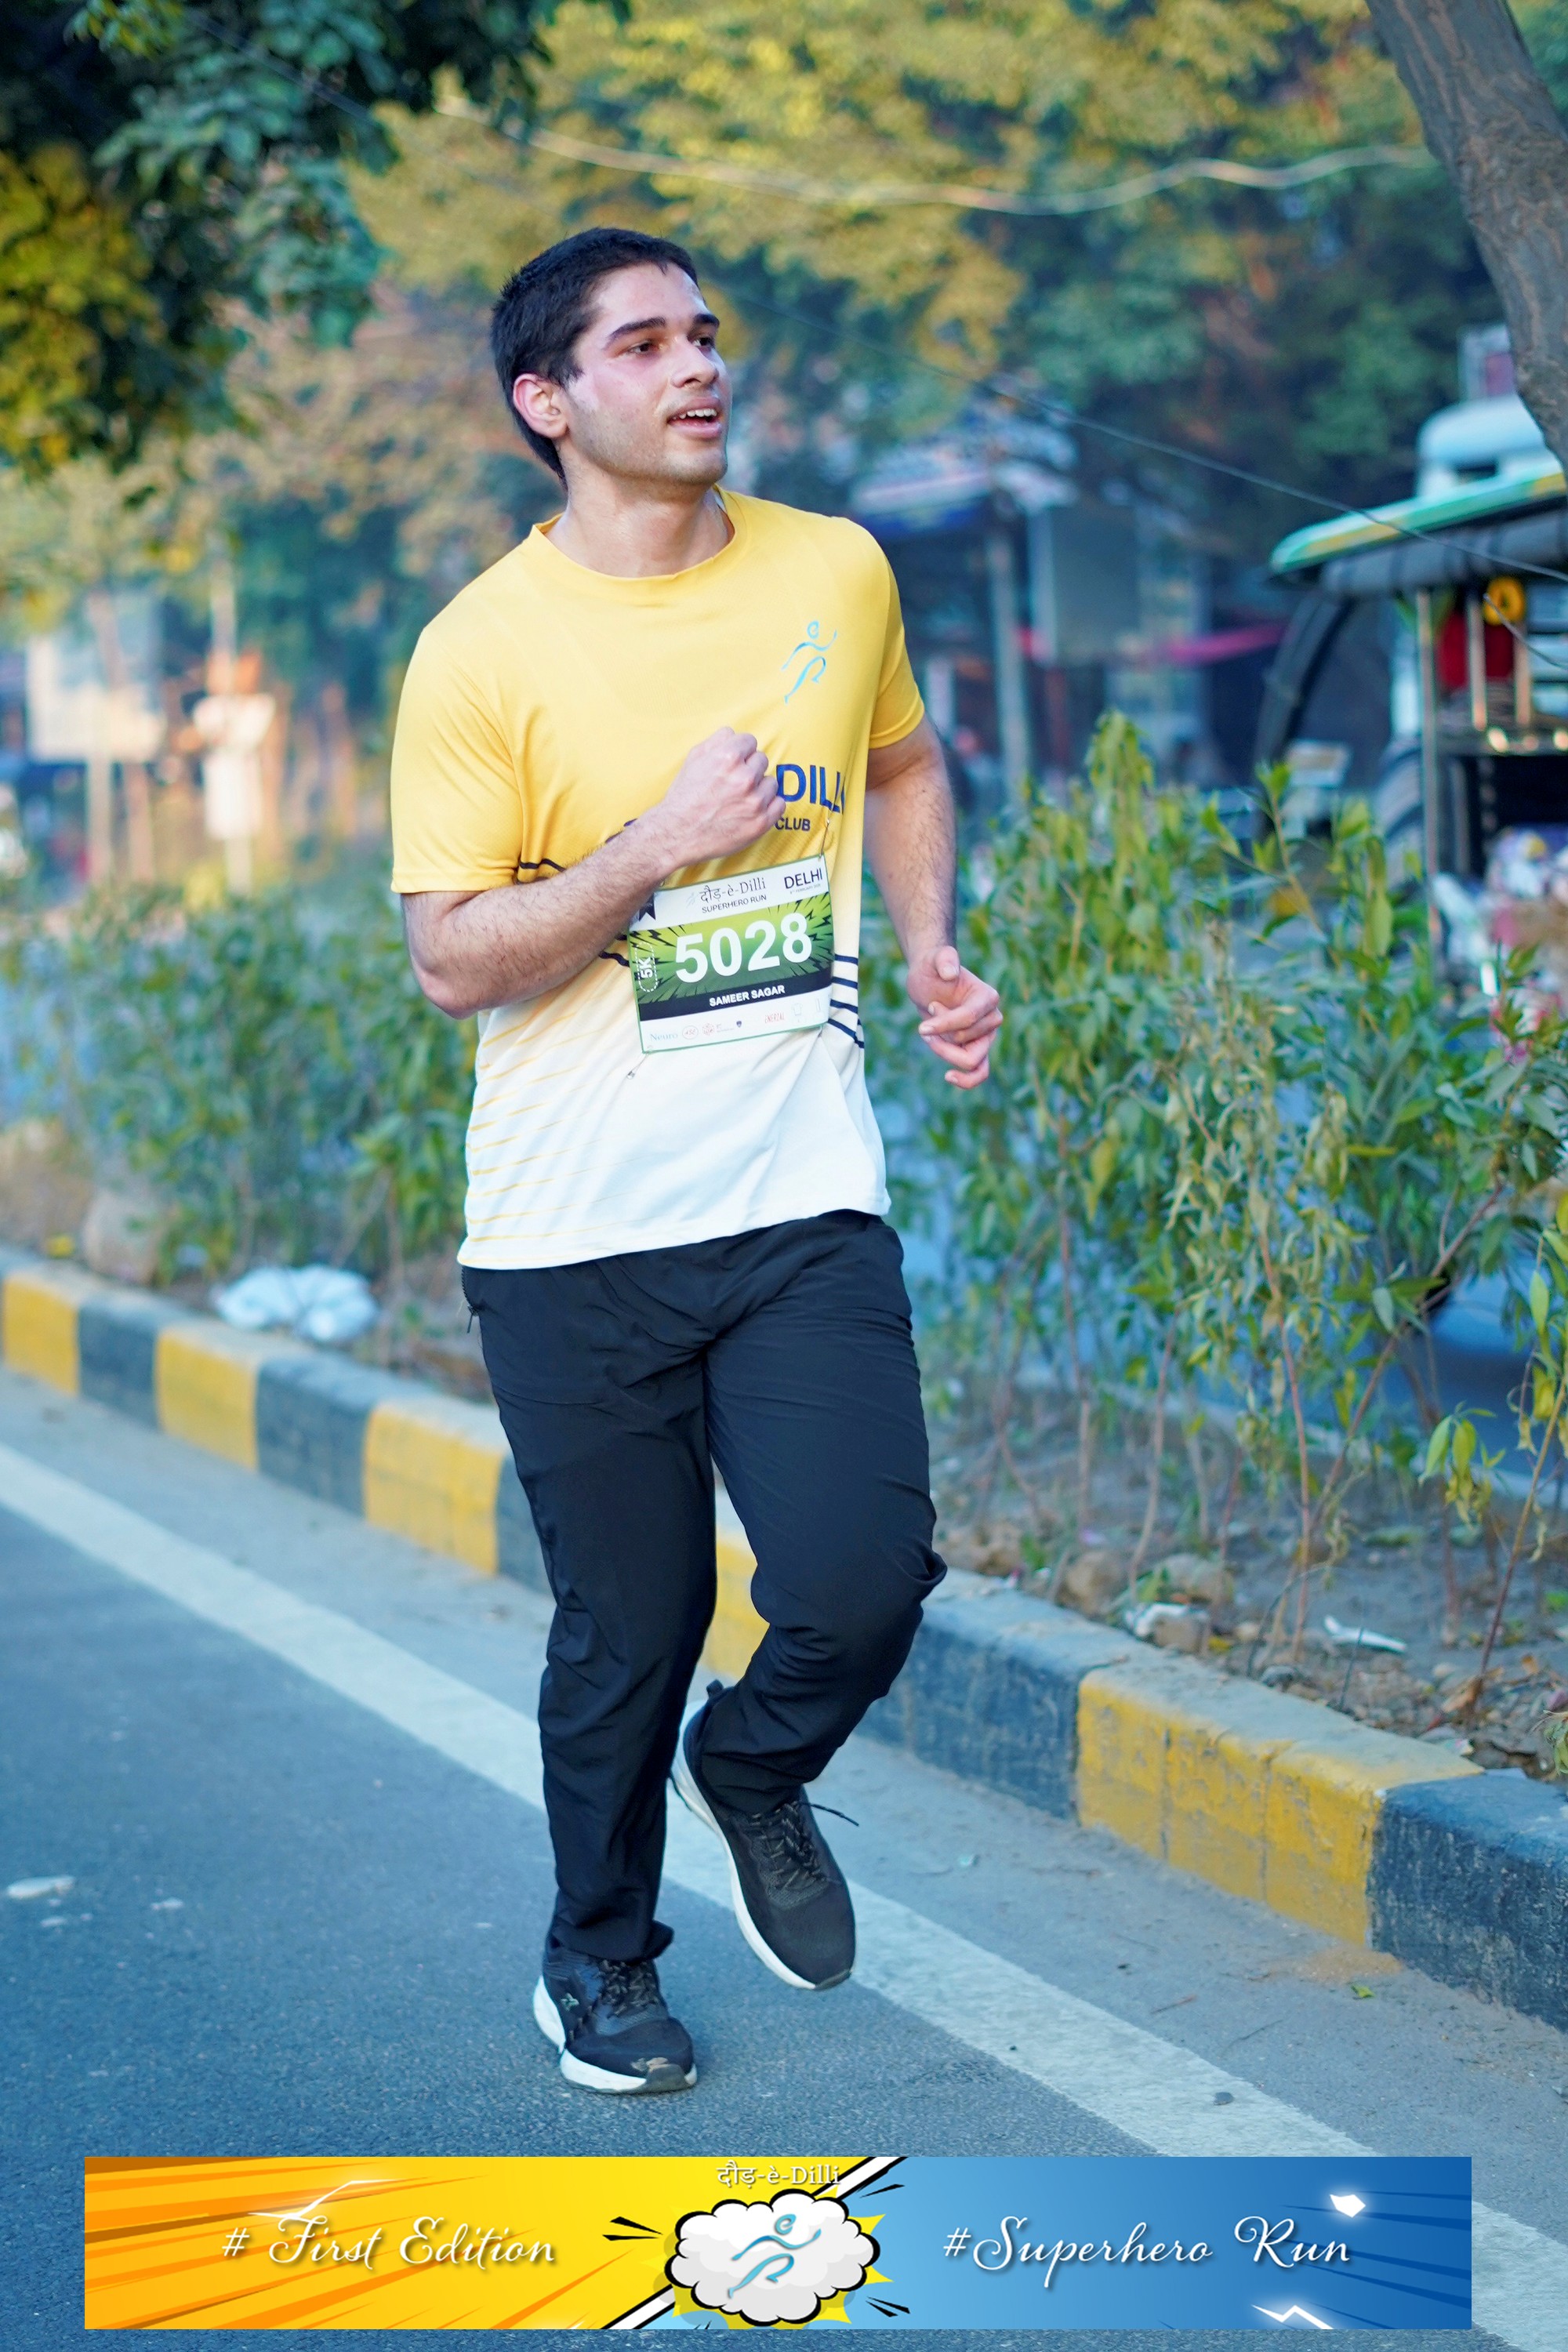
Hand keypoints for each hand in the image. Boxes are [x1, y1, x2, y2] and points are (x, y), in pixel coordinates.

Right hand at [647, 727, 781, 870]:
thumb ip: (716, 741)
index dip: (740, 752)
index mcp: (728, 757)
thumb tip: (733, 734)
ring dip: (759, 788)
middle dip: (749, 769)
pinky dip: (769, 806)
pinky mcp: (761, 822)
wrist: (677, 834)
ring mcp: (755, 801)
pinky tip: (753, 809)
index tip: (735, 763)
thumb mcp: (693, 760)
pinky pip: (779, 804)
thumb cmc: (683, 797)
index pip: (749, 741)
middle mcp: (745, 777)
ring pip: (771, 782)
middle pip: (761, 760)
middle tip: (734, 783)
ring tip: (740, 799)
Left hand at [908, 943, 1001, 1089]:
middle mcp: (992, 1019)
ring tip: (928, 1035)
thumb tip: (951, 973)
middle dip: (940, 1034)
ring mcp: (986, 1037)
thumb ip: (944, 959)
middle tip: (928, 1016)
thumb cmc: (932, 970)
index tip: (921, 1028)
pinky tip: (948, 1076)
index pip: (969, 1018)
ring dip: (944, 1051)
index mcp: (988, 997)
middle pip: (965, 1040)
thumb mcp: (933, 959)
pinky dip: (966, 1080)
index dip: (944, 1024)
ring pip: (970, 1060)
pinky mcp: (976, 1051)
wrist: (930, 984)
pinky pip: (979, 1074)